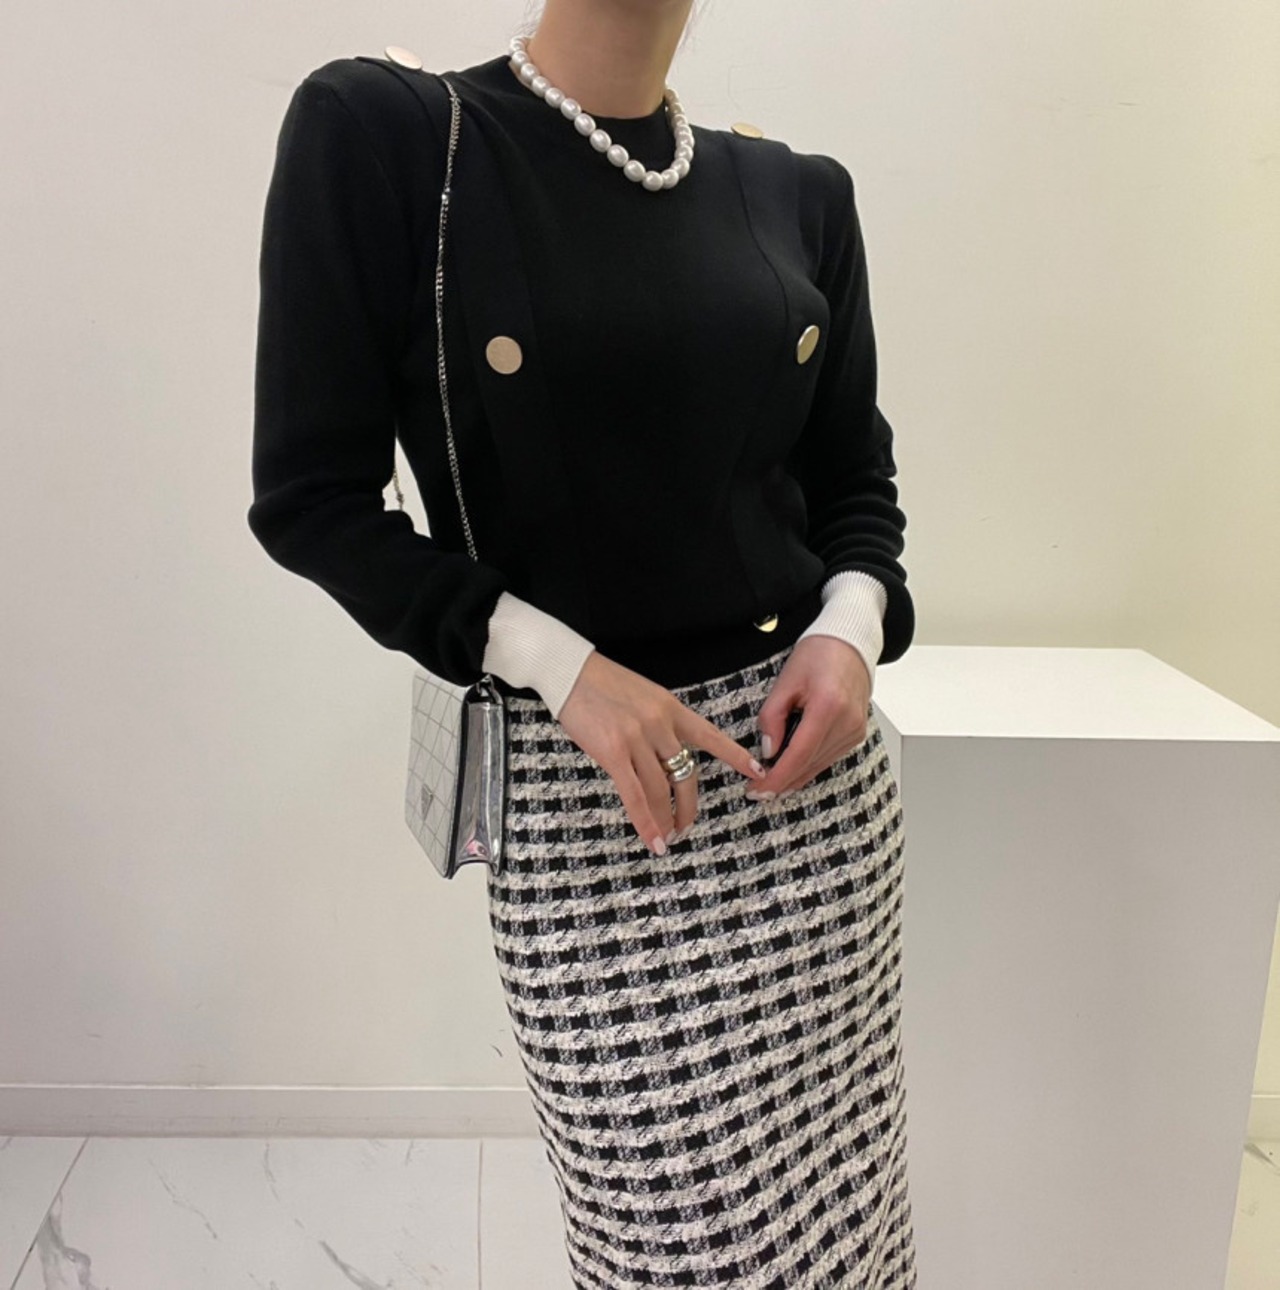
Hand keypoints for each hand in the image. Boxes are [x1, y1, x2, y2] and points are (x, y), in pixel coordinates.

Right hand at [557, 651, 769, 854]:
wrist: (568, 670)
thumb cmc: (599, 683)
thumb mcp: (641, 695)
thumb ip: (657, 722)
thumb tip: (661, 755)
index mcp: (670, 707)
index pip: (710, 736)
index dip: (735, 756)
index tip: (757, 771)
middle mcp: (661, 724)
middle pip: (685, 774)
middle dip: (688, 806)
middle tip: (687, 826)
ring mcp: (638, 738)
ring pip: (661, 790)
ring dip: (666, 819)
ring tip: (668, 837)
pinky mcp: (614, 752)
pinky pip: (635, 795)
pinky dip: (646, 822)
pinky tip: (654, 840)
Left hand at [748, 636, 871, 801]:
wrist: (848, 644)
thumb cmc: (818, 655)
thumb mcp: (785, 682)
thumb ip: (772, 717)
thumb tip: (768, 751)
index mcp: (828, 707)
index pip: (798, 755)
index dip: (777, 777)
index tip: (758, 790)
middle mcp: (847, 723)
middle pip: (809, 765)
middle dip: (782, 781)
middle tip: (757, 791)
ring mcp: (855, 730)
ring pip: (819, 765)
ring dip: (795, 776)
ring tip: (770, 782)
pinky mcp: (856, 733)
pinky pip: (828, 757)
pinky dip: (809, 765)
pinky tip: (792, 768)